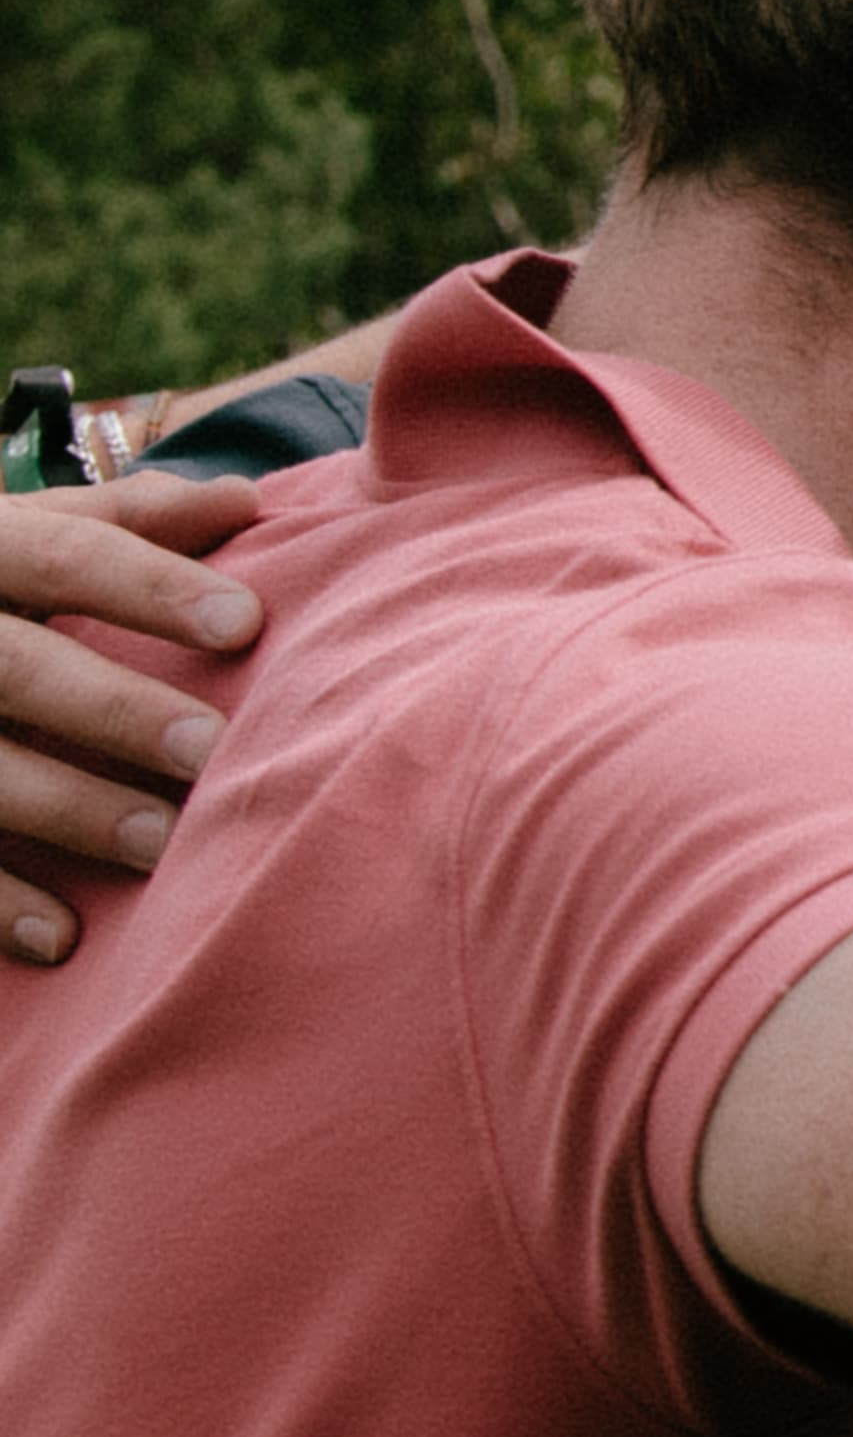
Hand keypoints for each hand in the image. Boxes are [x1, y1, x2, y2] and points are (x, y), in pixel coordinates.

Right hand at [0, 478, 266, 966]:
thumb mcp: (20, 535)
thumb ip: (125, 521)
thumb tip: (242, 500)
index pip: (62, 553)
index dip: (149, 585)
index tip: (246, 623)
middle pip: (17, 667)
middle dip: (113, 709)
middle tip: (211, 750)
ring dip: (71, 810)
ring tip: (165, 847)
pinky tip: (64, 937)